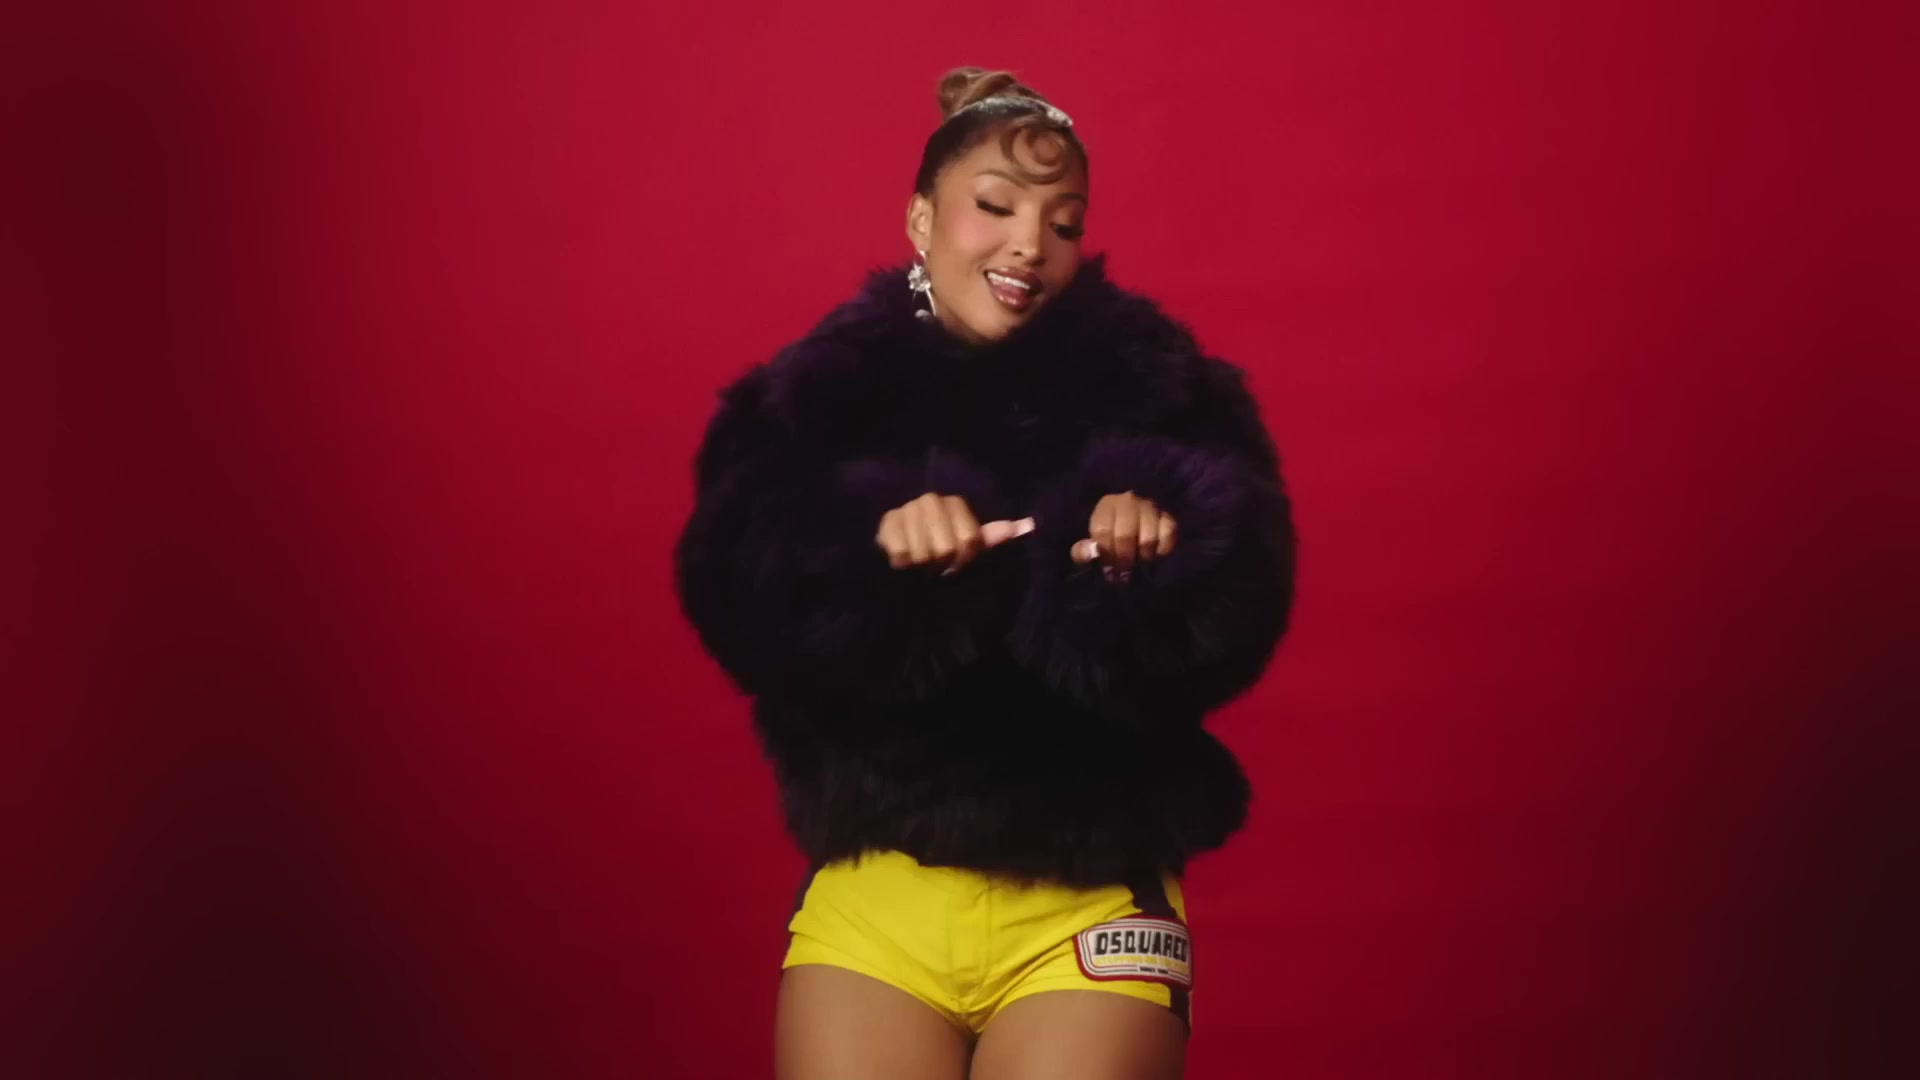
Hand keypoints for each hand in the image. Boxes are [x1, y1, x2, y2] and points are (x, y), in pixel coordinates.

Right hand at [875, 493, 1034, 573]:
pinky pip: (902, 556)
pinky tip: (902, 561)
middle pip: (947, 549)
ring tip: (918, 562)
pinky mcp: (887, 523)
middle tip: (933, 565)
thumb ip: (995, 536)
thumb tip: (1029, 525)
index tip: (955, 561)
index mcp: (955, 503)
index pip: (970, 541)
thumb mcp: (969, 546)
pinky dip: (903, 566)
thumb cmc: (939, 553)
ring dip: (921, 567)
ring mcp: (908, 509)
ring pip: (924, 554)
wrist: (900, 560)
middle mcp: (932, 500)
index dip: (963, 560)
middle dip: (941, 565)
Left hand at [1071, 491, 1176, 579]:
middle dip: (1123, 560)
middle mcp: (1129, 500)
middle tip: (1123, 575)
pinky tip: (1155, 556)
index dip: (1105, 554)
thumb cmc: (1110, 539)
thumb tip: (1089, 553)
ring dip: (1143, 557)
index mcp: (1107, 504)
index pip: (1102, 530)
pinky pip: (1168, 535)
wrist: (1136, 529)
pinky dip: (1162, 550)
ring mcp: (1150, 507)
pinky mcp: (1168, 517)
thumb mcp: (1092, 545)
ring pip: (1148, 539)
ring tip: (1139, 564)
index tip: (1108, 570)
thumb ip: (1083, 551)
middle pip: (1125, 536)